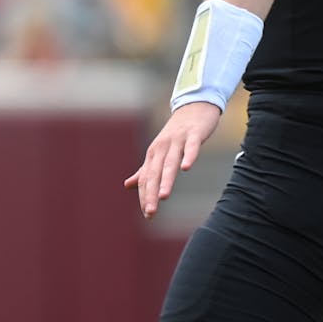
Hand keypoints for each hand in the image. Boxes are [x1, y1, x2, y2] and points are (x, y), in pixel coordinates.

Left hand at [124, 101, 221, 218]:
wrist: (194, 107)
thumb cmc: (177, 134)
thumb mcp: (160, 152)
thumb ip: (146, 170)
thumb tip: (128, 185)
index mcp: (154, 154)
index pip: (147, 178)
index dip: (146, 195)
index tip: (148, 214)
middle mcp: (162, 148)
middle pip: (155, 173)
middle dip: (152, 193)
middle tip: (151, 212)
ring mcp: (178, 140)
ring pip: (170, 163)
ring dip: (166, 180)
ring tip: (164, 196)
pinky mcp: (193, 135)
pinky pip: (191, 147)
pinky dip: (189, 156)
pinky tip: (187, 168)